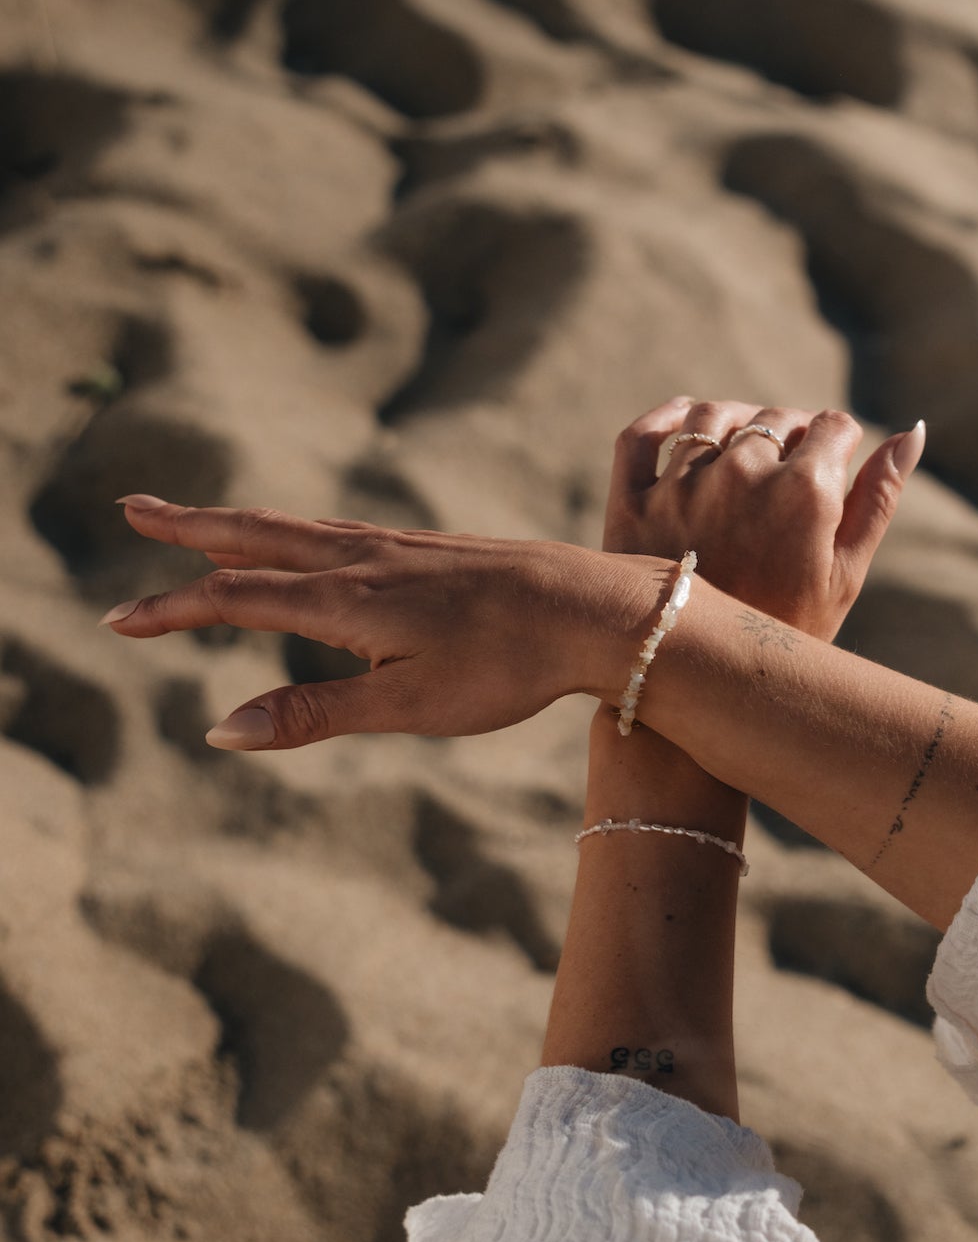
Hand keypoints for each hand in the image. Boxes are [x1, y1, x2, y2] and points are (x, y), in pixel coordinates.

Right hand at [100, 501, 640, 749]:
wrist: (596, 610)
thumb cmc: (508, 666)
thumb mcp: (406, 705)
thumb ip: (313, 715)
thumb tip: (220, 731)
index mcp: (347, 599)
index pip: (235, 597)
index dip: (172, 609)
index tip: (117, 619)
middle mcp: (363, 559)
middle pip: (255, 537)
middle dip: (189, 529)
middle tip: (132, 510)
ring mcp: (398, 547)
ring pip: (298, 528)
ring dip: (238, 523)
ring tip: (200, 521)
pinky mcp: (431, 549)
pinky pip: (341, 530)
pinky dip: (297, 530)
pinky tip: (309, 542)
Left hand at [604, 398, 923, 640]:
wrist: (697, 685)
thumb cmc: (785, 636)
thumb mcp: (845, 575)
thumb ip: (879, 497)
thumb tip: (913, 431)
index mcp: (805, 491)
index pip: (833, 426)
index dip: (839, 443)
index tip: (834, 463)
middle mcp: (741, 475)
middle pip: (776, 419)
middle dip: (792, 437)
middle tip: (790, 474)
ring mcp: (679, 486)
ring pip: (713, 416)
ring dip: (735, 422)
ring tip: (745, 452)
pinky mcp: (630, 502)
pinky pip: (643, 435)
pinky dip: (667, 418)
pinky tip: (687, 422)